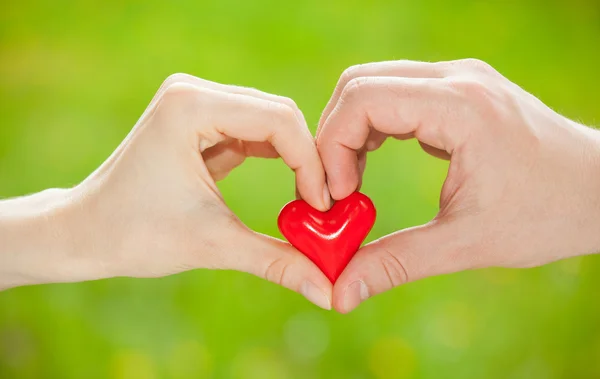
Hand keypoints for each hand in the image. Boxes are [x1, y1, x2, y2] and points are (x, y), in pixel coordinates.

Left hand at [1, 74, 332, 308]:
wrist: (86, 233)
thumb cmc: (135, 235)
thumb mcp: (214, 245)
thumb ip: (277, 260)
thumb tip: (328, 291)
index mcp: (191, 107)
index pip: (278, 120)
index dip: (310, 162)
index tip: (322, 207)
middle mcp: (193, 93)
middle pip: (278, 114)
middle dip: (307, 159)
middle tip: (323, 205)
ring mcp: (195, 103)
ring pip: (270, 122)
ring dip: (295, 158)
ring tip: (309, 200)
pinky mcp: (199, 120)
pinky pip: (253, 132)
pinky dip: (276, 157)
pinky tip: (291, 187)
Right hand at [316, 59, 599, 312]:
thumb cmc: (547, 213)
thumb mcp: (466, 243)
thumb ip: (396, 263)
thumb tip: (341, 292)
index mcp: (460, 107)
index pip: (363, 99)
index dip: (333, 147)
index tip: (341, 197)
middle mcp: (457, 79)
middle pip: (359, 84)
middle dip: (335, 137)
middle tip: (341, 189)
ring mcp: (459, 79)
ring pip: (374, 83)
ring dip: (352, 131)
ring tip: (356, 179)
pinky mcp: (458, 90)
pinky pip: (396, 92)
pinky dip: (375, 125)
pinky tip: (378, 160)